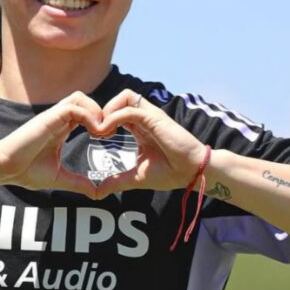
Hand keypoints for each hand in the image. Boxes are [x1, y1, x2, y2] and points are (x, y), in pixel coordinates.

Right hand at [0, 91, 102, 196]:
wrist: (4, 168)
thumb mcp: (59, 177)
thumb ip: (78, 182)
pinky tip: (93, 132)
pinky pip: (73, 107)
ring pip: (79, 97)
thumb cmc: (24, 171)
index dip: (99, 120)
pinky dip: (88, 116)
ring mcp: (52, 117)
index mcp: (59, 129)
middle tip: (107, 133)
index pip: (83, 112)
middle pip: (83, 99)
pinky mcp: (48, 118)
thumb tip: (97, 194)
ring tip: (100, 131)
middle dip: (100, 112)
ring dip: (95, 111)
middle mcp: (56, 119)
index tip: (106, 138)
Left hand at [93, 89, 208, 197]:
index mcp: (140, 127)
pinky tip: (107, 132)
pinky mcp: (155, 119)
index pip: (119, 110)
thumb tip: (98, 193)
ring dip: (108, 110)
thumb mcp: (136, 177)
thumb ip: (116, 181)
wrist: (193, 172)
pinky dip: (114, 117)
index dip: (104, 118)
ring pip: (126, 96)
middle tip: (97, 131)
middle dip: (103, 110)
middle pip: (121, 98)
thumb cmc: (171, 172)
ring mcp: (151, 117)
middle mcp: (145, 118)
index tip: (96, 136)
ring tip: (101, 130)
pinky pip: (131, 109)